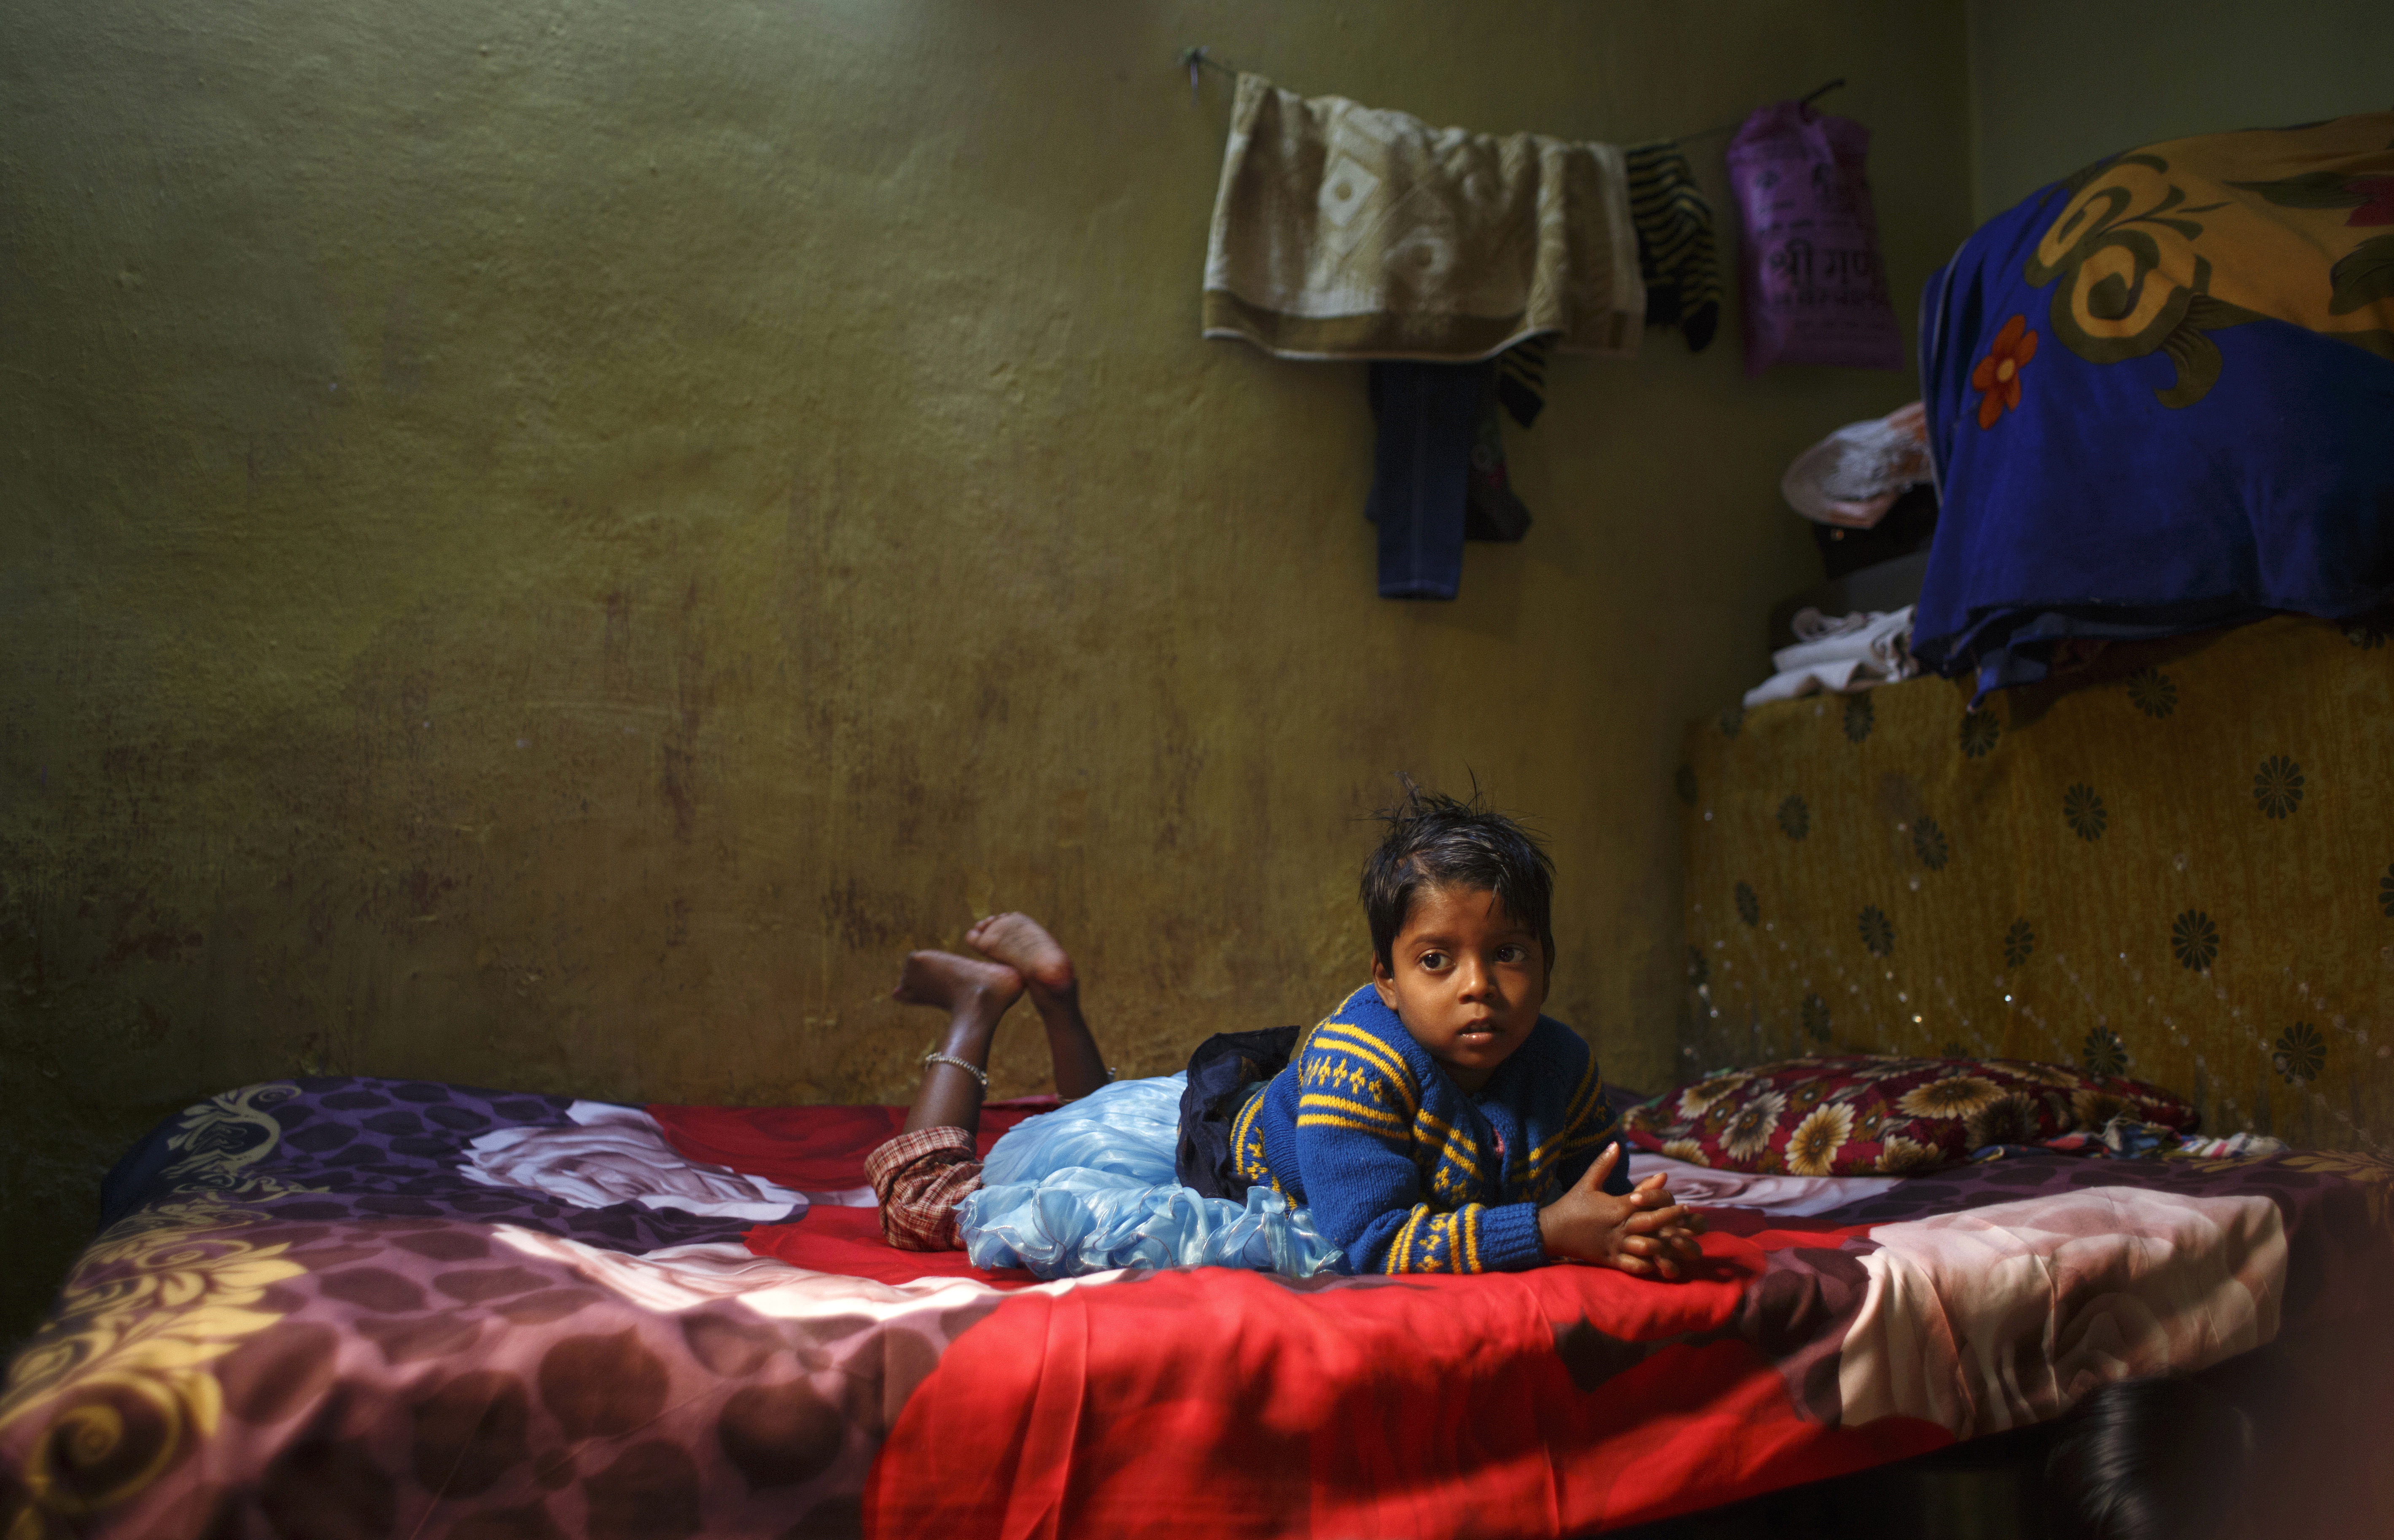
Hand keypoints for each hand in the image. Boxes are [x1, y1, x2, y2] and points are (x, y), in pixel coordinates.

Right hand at [1536, 1144, 1707, 1278]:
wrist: (1552, 1231)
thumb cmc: (1571, 1204)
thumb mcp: (1587, 1182)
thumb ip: (1604, 1164)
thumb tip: (1616, 1143)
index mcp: (1616, 1207)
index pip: (1647, 1205)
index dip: (1667, 1206)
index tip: (1684, 1205)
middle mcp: (1619, 1227)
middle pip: (1652, 1226)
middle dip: (1673, 1225)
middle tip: (1690, 1224)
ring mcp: (1615, 1245)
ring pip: (1647, 1249)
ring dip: (1665, 1247)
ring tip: (1680, 1245)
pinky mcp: (1610, 1260)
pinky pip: (1634, 1265)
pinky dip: (1648, 1265)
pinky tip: (1660, 1262)